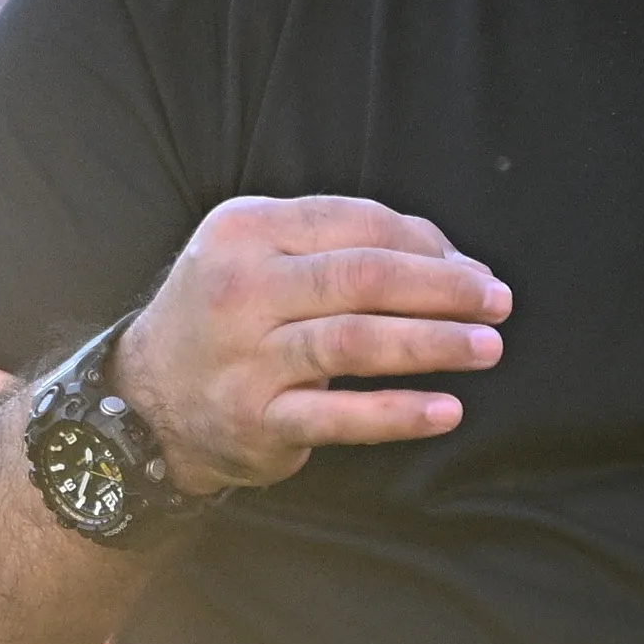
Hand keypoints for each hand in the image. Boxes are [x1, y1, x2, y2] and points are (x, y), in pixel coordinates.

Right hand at [113, 196, 511, 492]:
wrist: (145, 399)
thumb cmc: (231, 315)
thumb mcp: (262, 255)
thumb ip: (344, 246)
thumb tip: (454, 260)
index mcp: (248, 229)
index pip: (356, 223)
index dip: (427, 244)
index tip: (476, 270)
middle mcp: (241, 288)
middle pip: (363, 277)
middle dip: (443, 289)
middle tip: (498, 304)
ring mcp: (246, 357)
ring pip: (356, 342)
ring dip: (433, 343)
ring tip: (488, 349)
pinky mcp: (255, 420)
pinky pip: (339, 417)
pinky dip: (398, 414)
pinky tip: (447, 410)